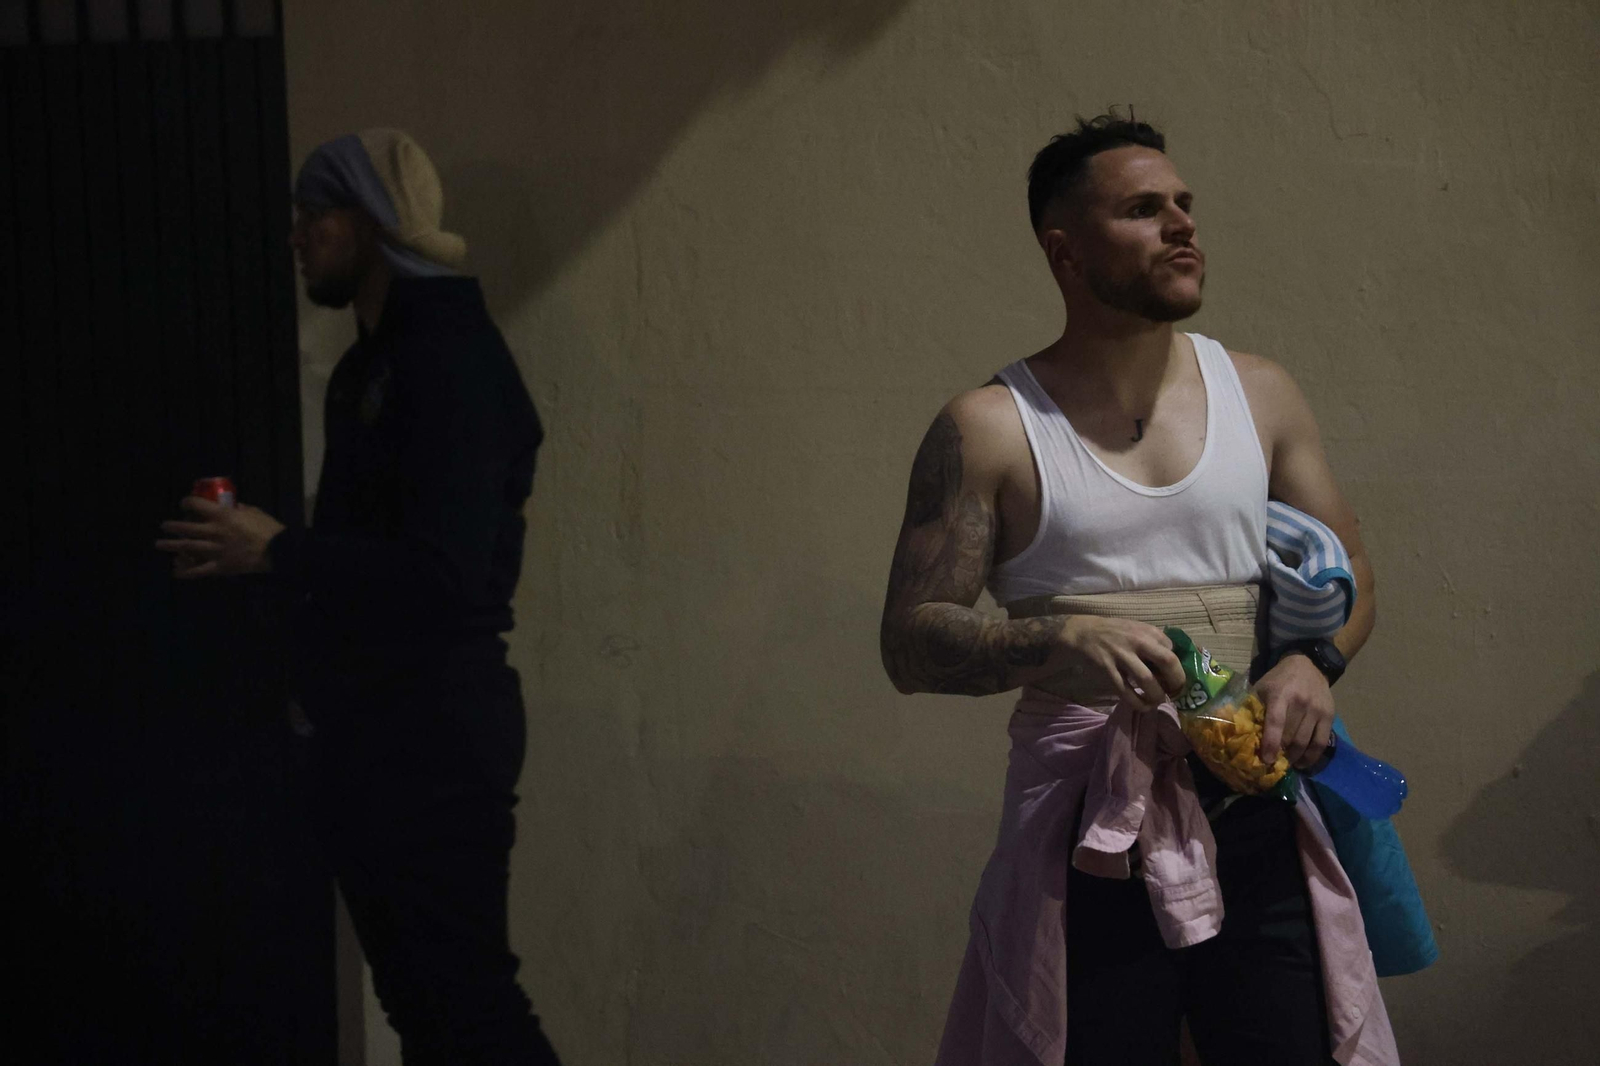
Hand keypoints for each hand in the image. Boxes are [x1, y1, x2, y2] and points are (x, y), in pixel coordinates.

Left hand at [155, 496, 284, 578]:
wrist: (278, 552)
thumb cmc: (268, 529)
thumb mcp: (254, 512)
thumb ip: (240, 509)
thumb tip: (233, 507)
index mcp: (222, 515)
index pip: (196, 504)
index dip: (187, 502)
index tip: (184, 504)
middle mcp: (214, 531)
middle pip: (186, 527)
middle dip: (172, 526)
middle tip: (164, 526)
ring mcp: (215, 550)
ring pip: (187, 547)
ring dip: (171, 546)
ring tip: (160, 544)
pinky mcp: (220, 566)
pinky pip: (199, 570)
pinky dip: (186, 572)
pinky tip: (176, 573)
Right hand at [1049, 616, 1186, 711]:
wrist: (1082, 631)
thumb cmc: (1114, 632)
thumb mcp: (1136, 629)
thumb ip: (1154, 643)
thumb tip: (1173, 665)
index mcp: (1147, 631)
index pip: (1172, 651)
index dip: (1178, 668)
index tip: (1175, 679)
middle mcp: (1137, 641)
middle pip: (1167, 661)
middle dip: (1176, 681)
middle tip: (1175, 693)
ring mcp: (1121, 656)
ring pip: (1147, 680)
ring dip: (1157, 695)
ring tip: (1157, 700)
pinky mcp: (1107, 670)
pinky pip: (1125, 691)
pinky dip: (1137, 703)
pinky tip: (1142, 706)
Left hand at [1255, 652, 1333, 768]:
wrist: (1308, 665)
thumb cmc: (1278, 680)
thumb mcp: (1261, 688)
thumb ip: (1252, 708)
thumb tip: (1237, 732)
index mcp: (1280, 694)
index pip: (1276, 722)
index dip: (1271, 743)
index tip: (1266, 760)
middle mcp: (1301, 702)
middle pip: (1291, 736)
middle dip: (1281, 753)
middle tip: (1273, 764)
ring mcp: (1317, 710)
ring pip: (1306, 742)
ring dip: (1295, 758)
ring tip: (1286, 764)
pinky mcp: (1329, 715)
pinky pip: (1321, 742)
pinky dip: (1312, 756)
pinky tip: (1303, 763)